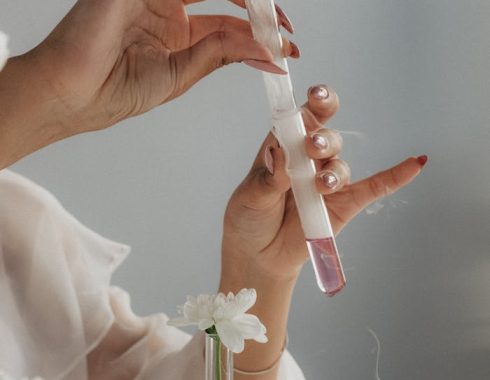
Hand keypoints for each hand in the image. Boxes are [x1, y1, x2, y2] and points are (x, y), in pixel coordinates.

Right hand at [25, 0, 297, 131]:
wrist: (74, 95)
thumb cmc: (115, 91)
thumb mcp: (178, 76)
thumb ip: (216, 56)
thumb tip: (262, 52)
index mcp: (176, 34)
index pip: (227, 28)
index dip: (258, 38)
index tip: (285, 52)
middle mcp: (169, 10)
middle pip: (227, 2)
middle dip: (261, 16)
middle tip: (286, 33)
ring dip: (247, 1)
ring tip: (274, 22)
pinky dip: (223, 0)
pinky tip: (245, 8)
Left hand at [221, 84, 426, 282]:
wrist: (258, 255)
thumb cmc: (249, 219)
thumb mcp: (251, 197)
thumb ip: (268, 177)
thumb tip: (280, 152)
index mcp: (284, 148)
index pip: (302, 119)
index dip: (314, 104)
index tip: (316, 95)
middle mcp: (308, 161)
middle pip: (326, 138)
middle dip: (323, 139)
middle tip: (313, 148)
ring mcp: (327, 182)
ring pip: (342, 165)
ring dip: (335, 171)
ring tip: (322, 184)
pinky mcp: (343, 205)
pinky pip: (373, 188)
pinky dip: (395, 177)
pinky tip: (415, 163)